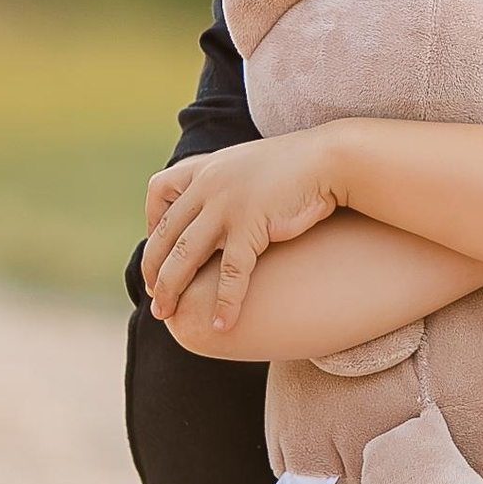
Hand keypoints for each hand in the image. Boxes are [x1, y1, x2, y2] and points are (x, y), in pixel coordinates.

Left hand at [142, 129, 345, 332]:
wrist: (330, 159)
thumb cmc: (295, 166)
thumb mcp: (248, 165)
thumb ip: (225, 181)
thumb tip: (213, 206)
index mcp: (206, 167)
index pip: (159, 191)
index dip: (152, 223)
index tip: (158, 250)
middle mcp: (209, 185)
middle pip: (166, 233)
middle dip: (154, 270)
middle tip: (153, 300)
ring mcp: (227, 205)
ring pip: (186, 254)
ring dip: (171, 288)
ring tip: (165, 314)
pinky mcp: (252, 225)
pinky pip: (231, 272)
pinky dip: (225, 301)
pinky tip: (222, 324)